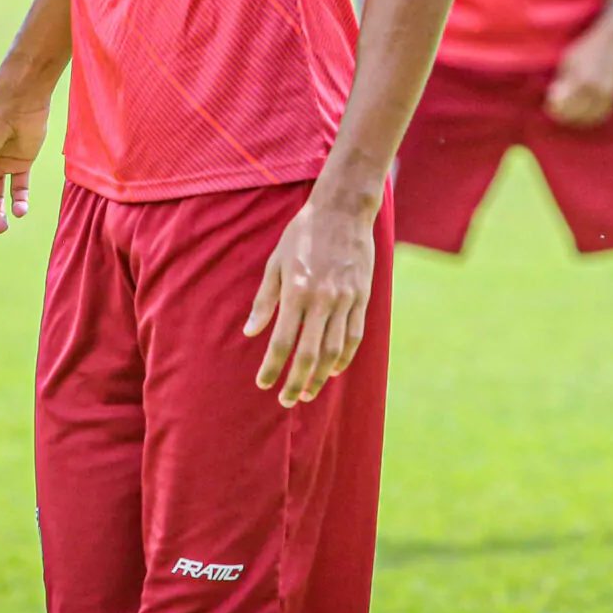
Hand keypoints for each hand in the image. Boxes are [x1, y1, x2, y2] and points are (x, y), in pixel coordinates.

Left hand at [244, 196, 374, 407]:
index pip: (282, 341)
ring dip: (320, 377)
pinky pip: (354, 336)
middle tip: (286, 401)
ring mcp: (346, 300)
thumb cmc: (303, 234)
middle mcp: (322, 299)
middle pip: (309, 354)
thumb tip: (250, 332)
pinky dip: (344, 358)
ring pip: (334, 351)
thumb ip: (264, 300)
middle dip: (296, 382)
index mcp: (296, 290)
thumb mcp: (275, 262)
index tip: (263, 383)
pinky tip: (333, 370)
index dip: (272, 367)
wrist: (343, 210)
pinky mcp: (362, 298)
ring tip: (308, 393)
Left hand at [545, 18, 612, 127]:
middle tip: (554, 109)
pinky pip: (602, 115)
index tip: (548, 103)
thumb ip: (561, 82)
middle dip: (562, 114)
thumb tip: (553, 101)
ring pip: (589, 118)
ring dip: (576, 119)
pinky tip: (582, 115)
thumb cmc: (584, 50)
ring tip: (567, 113)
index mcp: (581, 80)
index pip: (563, 105)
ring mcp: (607, 94)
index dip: (553, 107)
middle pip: (575, 114)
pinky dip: (590, 118)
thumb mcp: (566, 63)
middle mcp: (596, 89)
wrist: (611, 40)